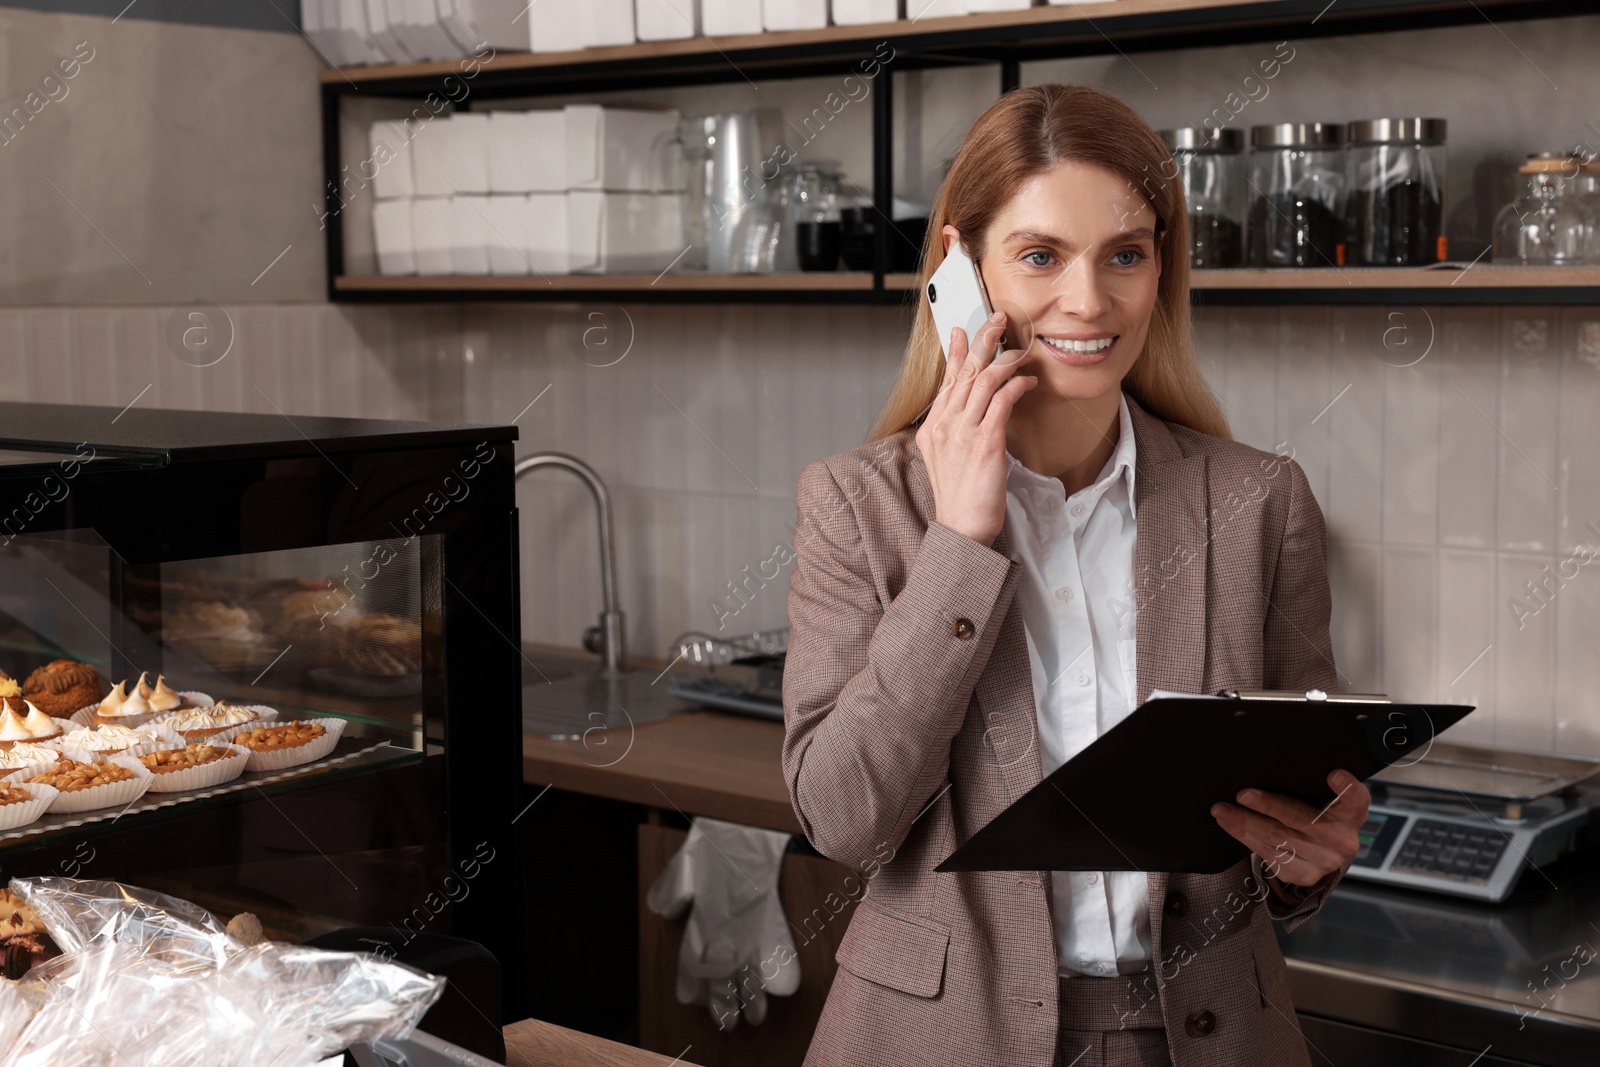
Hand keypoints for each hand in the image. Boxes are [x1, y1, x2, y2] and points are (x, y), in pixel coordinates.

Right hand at [915, 311, 1037, 545]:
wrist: (961, 530)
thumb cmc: (960, 500)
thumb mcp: (947, 461)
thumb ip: (954, 433)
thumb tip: (969, 414)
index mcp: (933, 429)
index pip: (946, 381)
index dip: (955, 352)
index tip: (961, 330)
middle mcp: (945, 426)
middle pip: (965, 372)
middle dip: (983, 340)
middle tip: (998, 319)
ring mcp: (963, 433)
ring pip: (984, 381)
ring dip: (1006, 360)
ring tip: (1022, 351)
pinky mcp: (985, 442)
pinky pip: (1002, 401)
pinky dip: (1016, 386)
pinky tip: (1027, 381)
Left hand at [1210, 770, 1369, 887]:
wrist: (1324, 850)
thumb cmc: (1318, 812)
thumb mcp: (1324, 798)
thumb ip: (1311, 785)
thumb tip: (1268, 766)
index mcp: (1352, 813)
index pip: (1356, 798)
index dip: (1346, 787)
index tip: (1333, 774)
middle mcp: (1342, 839)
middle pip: (1301, 818)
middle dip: (1268, 805)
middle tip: (1242, 794)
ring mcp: (1324, 861)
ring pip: (1279, 838)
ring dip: (1245, 822)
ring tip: (1222, 809)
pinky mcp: (1304, 875)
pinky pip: (1269, 854)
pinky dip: (1245, 837)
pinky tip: (1230, 824)